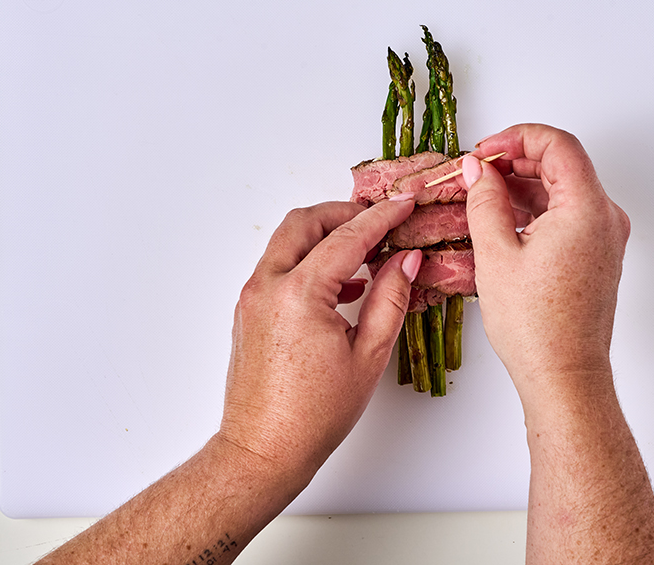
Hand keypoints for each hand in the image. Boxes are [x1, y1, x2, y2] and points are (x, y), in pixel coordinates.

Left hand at [216, 199, 420, 482]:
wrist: (263, 450)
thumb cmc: (312, 415)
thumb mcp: (368, 356)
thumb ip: (389, 298)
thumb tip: (405, 261)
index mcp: (299, 294)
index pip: (348, 236)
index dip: (382, 216)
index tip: (404, 203)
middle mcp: (268, 286)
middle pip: (306, 222)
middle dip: (345, 213)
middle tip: (381, 220)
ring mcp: (252, 297)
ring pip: (288, 241)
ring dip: (325, 236)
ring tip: (367, 254)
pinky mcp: (248, 310)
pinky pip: (279, 266)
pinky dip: (309, 259)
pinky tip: (342, 284)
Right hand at [461, 124, 630, 407]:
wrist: (564, 376)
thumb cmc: (537, 327)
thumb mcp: (497, 253)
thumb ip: (486, 200)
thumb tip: (478, 170)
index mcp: (587, 209)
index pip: (557, 144)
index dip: (516, 137)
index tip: (485, 151)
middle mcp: (605, 218)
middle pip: (562, 163)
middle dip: (516, 160)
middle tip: (477, 171)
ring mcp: (604, 237)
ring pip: (563, 189)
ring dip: (523, 185)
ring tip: (483, 196)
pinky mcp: (596, 254)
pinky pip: (567, 214)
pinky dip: (536, 208)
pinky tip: (503, 219)